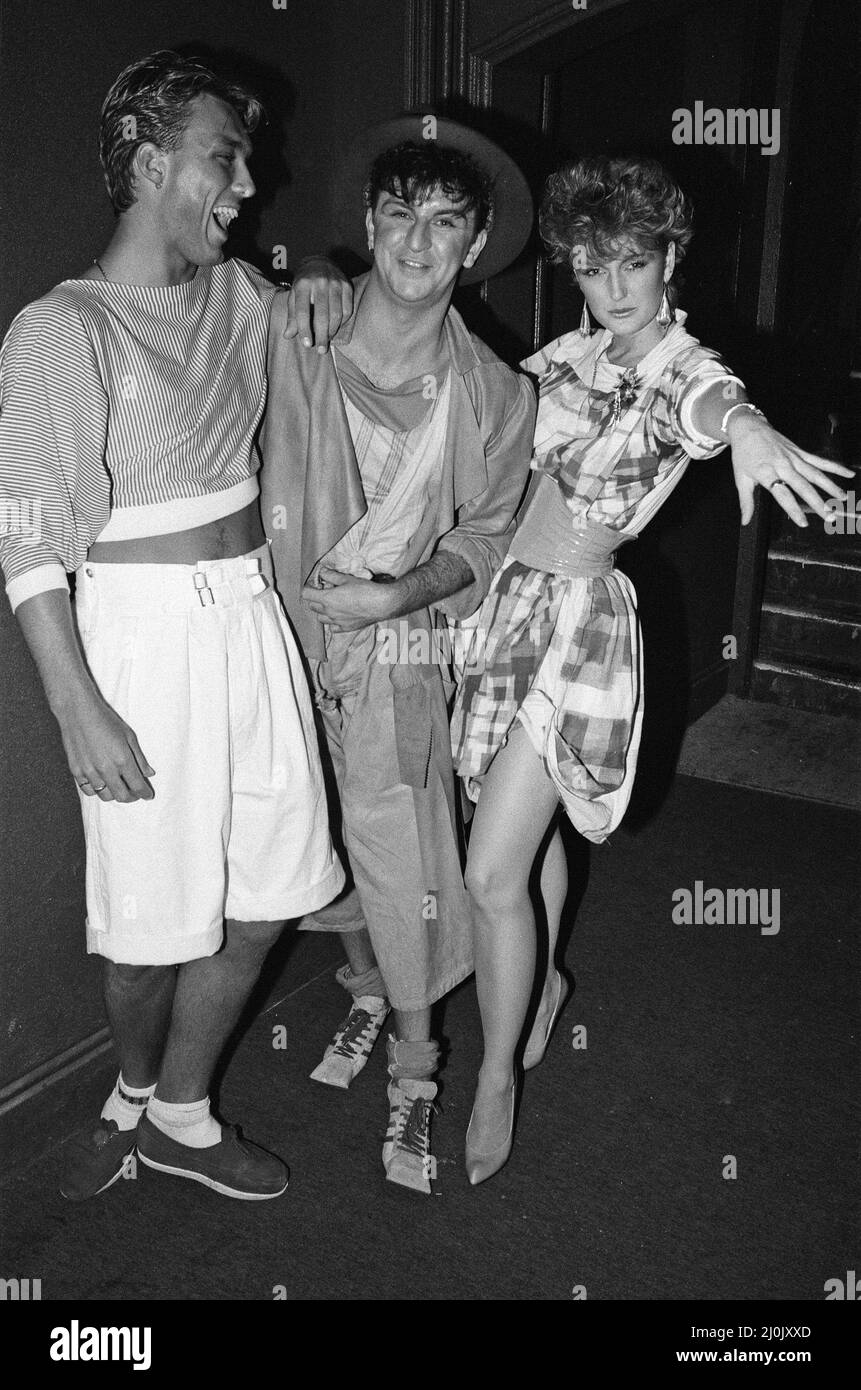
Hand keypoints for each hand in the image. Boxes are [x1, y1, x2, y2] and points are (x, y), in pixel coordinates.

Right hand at [59, 688, 155, 802]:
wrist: (77, 711)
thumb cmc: (106, 720)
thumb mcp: (129, 736)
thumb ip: (140, 758)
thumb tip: (149, 774)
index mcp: (122, 759)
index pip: (137, 786)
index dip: (145, 793)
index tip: (148, 795)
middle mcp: (106, 768)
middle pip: (122, 796)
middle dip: (132, 797)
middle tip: (135, 793)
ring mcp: (89, 771)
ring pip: (105, 796)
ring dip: (115, 794)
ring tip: (119, 787)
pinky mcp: (76, 771)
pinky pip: (89, 790)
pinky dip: (98, 791)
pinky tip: (103, 784)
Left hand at [283, 258, 352, 352]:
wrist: (320, 263)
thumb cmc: (304, 284)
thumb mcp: (294, 296)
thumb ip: (292, 316)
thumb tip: (288, 335)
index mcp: (303, 285)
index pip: (303, 311)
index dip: (304, 329)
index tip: (307, 344)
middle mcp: (320, 282)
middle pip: (322, 316)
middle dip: (321, 336)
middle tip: (320, 350)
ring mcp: (336, 283)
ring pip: (336, 314)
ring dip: (332, 331)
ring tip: (327, 340)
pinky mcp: (347, 286)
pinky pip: (347, 310)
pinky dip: (342, 322)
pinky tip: (336, 327)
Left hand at [301, 567, 394, 631]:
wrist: (381, 604)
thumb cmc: (365, 590)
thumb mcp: (347, 579)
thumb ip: (332, 576)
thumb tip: (322, 572)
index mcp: (327, 598)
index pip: (306, 594)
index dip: (308, 588)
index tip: (314, 585)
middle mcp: (329, 612)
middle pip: (312, 606)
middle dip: (315, 598)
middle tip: (324, 592)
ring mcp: (337, 622)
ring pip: (320, 618)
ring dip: (322, 611)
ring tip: (331, 604)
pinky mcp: (346, 628)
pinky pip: (332, 628)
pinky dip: (332, 622)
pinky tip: (339, 615)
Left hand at [728, 414, 852, 525]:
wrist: (748, 427)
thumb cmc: (743, 453)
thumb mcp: (740, 478)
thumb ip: (746, 502)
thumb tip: (745, 521)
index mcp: (767, 473)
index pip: (783, 495)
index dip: (794, 509)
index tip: (803, 522)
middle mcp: (783, 465)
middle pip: (803, 486)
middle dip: (818, 502)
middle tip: (829, 516)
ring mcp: (794, 457)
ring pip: (815, 474)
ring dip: (830, 486)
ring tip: (842, 498)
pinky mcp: (800, 452)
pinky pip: (819, 460)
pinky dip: (834, 467)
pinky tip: (848, 474)